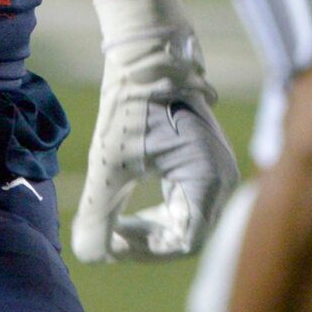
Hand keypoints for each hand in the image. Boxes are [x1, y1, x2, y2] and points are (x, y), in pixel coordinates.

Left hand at [71, 0, 235, 262]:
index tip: (109, 245)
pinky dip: (157, 214)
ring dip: (150, 230)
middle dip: (145, 243)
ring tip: (113, 226)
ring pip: (186, 222)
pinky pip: (186, 204)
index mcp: (208, 182)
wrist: (147, 55)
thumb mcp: (110, 162)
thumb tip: (89, 256)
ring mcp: (216, 172)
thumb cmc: (130, 105)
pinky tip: (126, 211)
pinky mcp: (204, 164)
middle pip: (186, 236)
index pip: (182, 243)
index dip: (143, 252)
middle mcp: (222, 180)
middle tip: (106, 238)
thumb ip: (99, 212)